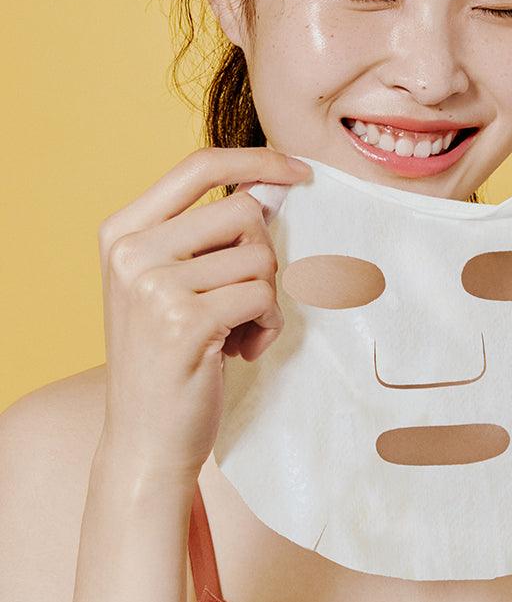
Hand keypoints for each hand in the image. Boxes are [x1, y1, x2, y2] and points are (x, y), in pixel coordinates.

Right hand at [96, 146, 311, 482]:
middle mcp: (132, 251)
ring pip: (259, 257)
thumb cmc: (167, 355)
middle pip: (243, 210)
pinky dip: (267, 325)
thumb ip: (204, 233)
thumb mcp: (167, 280)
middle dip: (263, 252)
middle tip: (245, 296)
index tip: (298, 171)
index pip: (199, 165)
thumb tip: (272, 186)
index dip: (256, 160)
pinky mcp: (185, 322)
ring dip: (266, 297)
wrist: (144, 441)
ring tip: (236, 330)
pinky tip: (241, 350)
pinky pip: (263, 297)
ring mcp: (153, 286)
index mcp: (123, 230)